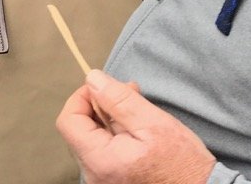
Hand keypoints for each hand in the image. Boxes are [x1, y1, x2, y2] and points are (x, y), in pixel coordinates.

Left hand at [56, 70, 214, 183]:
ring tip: (139, 111)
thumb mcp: (153, 123)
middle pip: (79, 129)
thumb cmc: (182, 163)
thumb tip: (92, 78)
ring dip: (111, 118)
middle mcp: (95, 176)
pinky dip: (116, 135)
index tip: (105, 87)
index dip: (82, 96)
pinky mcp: (114, 182)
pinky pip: (103, 152)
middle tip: (131, 93)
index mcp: (101, 161)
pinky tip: (138, 130)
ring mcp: (103, 182)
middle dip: (101, 104)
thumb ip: (118, 100)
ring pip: (92, 139)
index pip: (68, 121)